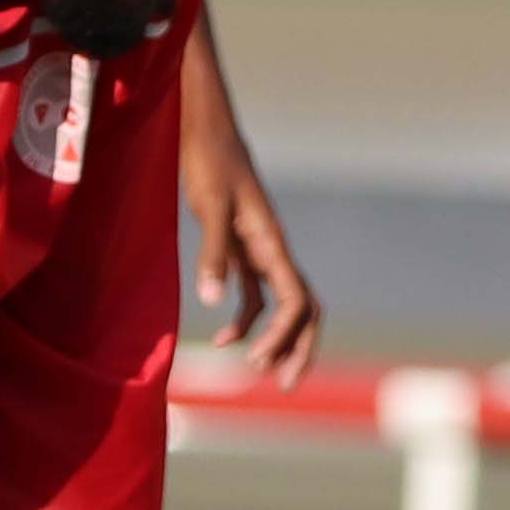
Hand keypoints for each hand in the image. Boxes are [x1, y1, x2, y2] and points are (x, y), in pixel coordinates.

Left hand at [181, 122, 319, 386]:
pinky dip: (245, 320)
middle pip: (304, 309)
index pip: (297, 301)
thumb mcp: (208, 204)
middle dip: (299, 347)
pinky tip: (221, 337)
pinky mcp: (241, 248)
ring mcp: (260, 251)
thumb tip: (211, 302)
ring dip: (275, 339)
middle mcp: (274, 251)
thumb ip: (213, 252)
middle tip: (284, 384)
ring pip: (284, 306)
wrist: (204, 126)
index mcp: (272, 243)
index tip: (259, 361)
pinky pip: (256, 294)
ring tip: (253, 370)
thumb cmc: (208, 159)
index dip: (285, 336)